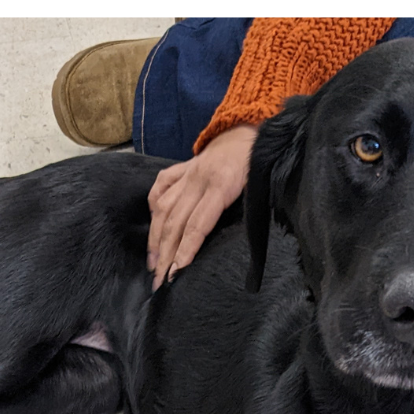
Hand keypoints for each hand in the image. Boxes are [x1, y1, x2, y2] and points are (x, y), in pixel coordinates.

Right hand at [146, 124, 256, 287]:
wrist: (248, 132)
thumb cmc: (258, 164)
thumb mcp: (260, 187)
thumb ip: (249, 212)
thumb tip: (242, 246)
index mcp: (221, 185)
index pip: (197, 225)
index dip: (185, 251)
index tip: (176, 273)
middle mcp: (198, 179)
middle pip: (176, 222)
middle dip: (165, 255)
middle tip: (159, 281)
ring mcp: (186, 173)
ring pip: (163, 208)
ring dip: (155, 238)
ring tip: (153, 264)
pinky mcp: (181, 168)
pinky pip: (160, 187)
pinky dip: (153, 207)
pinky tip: (153, 228)